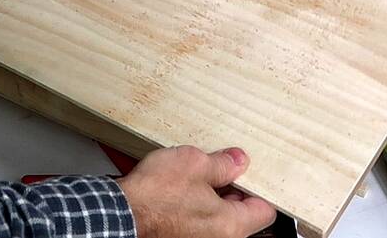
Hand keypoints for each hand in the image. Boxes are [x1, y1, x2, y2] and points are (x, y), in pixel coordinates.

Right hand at [118, 146, 275, 237]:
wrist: (121, 212)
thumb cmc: (154, 196)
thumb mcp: (195, 164)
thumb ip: (223, 163)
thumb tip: (237, 161)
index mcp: (231, 225)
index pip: (264, 211)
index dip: (258, 187)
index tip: (249, 174)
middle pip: (242, 216)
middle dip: (234, 191)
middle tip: (220, 170)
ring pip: (220, 219)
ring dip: (213, 199)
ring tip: (196, 179)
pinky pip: (201, 224)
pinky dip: (197, 208)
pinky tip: (182, 192)